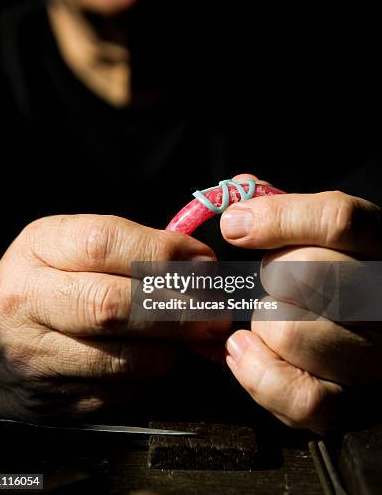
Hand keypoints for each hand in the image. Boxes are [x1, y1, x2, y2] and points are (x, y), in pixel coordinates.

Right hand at [0, 214, 220, 420]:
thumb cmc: (50, 281)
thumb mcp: (75, 245)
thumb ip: (133, 247)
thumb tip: (202, 267)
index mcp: (37, 248)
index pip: (104, 243)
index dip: (163, 252)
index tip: (203, 263)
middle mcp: (27, 301)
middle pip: (113, 305)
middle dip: (178, 311)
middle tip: (216, 314)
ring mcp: (35, 356)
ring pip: (122, 358)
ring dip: (171, 349)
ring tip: (192, 338)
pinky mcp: (51, 400)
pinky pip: (118, 393)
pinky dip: (151, 378)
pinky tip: (160, 360)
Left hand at [220, 173, 381, 432]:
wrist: (368, 331)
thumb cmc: (334, 273)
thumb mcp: (319, 233)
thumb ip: (284, 208)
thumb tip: (237, 197)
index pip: (339, 219)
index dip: (278, 218)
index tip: (235, 225)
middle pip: (308, 274)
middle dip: (273, 274)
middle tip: (274, 282)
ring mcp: (378, 359)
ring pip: (292, 333)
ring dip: (264, 323)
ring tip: (269, 320)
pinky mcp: (355, 406)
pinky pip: (301, 398)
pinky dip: (258, 374)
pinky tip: (245, 351)